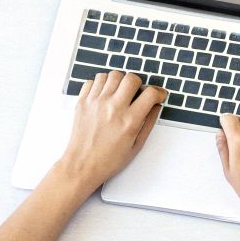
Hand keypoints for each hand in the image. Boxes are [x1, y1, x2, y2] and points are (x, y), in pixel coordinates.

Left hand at [54, 71, 165, 191]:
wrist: (82, 165)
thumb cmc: (108, 159)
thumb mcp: (136, 145)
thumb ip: (148, 122)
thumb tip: (156, 105)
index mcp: (129, 120)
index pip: (150, 93)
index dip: (158, 92)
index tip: (157, 95)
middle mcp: (113, 108)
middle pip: (131, 78)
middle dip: (138, 83)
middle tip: (136, 94)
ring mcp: (96, 102)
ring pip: (112, 75)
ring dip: (119, 82)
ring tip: (119, 93)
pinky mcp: (83, 102)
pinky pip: (94, 81)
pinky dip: (101, 84)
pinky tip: (104, 96)